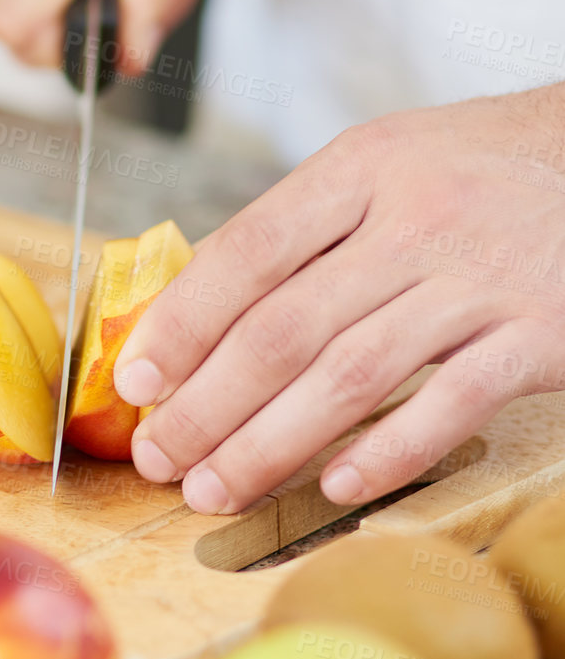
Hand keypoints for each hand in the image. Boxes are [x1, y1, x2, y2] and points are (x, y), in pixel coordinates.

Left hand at [114, 87, 564, 513]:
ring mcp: (481, 280)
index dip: (180, 325)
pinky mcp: (541, 334)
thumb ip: (292, 235)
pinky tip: (331, 486)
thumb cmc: (474, 173)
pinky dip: (387, 452)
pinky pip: (452, 405)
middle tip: (158, 460)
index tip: (135, 383)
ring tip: (212, 489)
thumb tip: (181, 312)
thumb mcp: (379, 169)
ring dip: (267, 445)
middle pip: (283, 330)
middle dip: (205, 407)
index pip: (247, 253)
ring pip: (350, 376)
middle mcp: (417, 220)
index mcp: (361, 171)